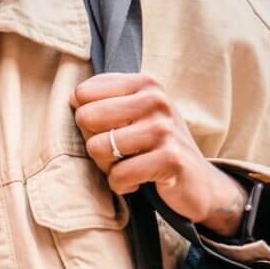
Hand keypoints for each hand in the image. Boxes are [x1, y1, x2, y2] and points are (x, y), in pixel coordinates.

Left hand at [70, 72, 247, 233]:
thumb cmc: (156, 145)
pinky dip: (121, 185)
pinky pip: (118, 175)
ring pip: (98, 148)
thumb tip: (71, 97)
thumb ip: (106, 99)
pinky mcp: (170, 159)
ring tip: (128, 166)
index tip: (110, 130)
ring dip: (107, 167)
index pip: (82, 94)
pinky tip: (138, 182)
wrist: (198, 182)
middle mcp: (156, 100)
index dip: (87, 118)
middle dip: (94, 142)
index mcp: (144, 83)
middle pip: (86, 118)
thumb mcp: (136, 113)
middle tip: (117, 153)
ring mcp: (164, 129)